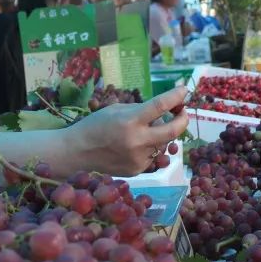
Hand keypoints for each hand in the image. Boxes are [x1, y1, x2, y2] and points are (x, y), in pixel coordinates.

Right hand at [67, 86, 188, 176]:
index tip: (183, 90)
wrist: (77, 152)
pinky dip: (148, 147)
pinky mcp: (137, 170)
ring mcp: (138, 158)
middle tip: (183, 112)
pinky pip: (152, 155)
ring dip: (160, 134)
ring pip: (163, 143)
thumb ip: (142, 110)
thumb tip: (166, 112)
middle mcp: (137, 141)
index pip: (160, 106)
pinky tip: (132, 146)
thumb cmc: (95, 125)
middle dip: (183, 119)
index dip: (176, 96)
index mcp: (130, 121)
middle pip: (174, 131)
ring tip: (143, 130)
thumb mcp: (116, 110)